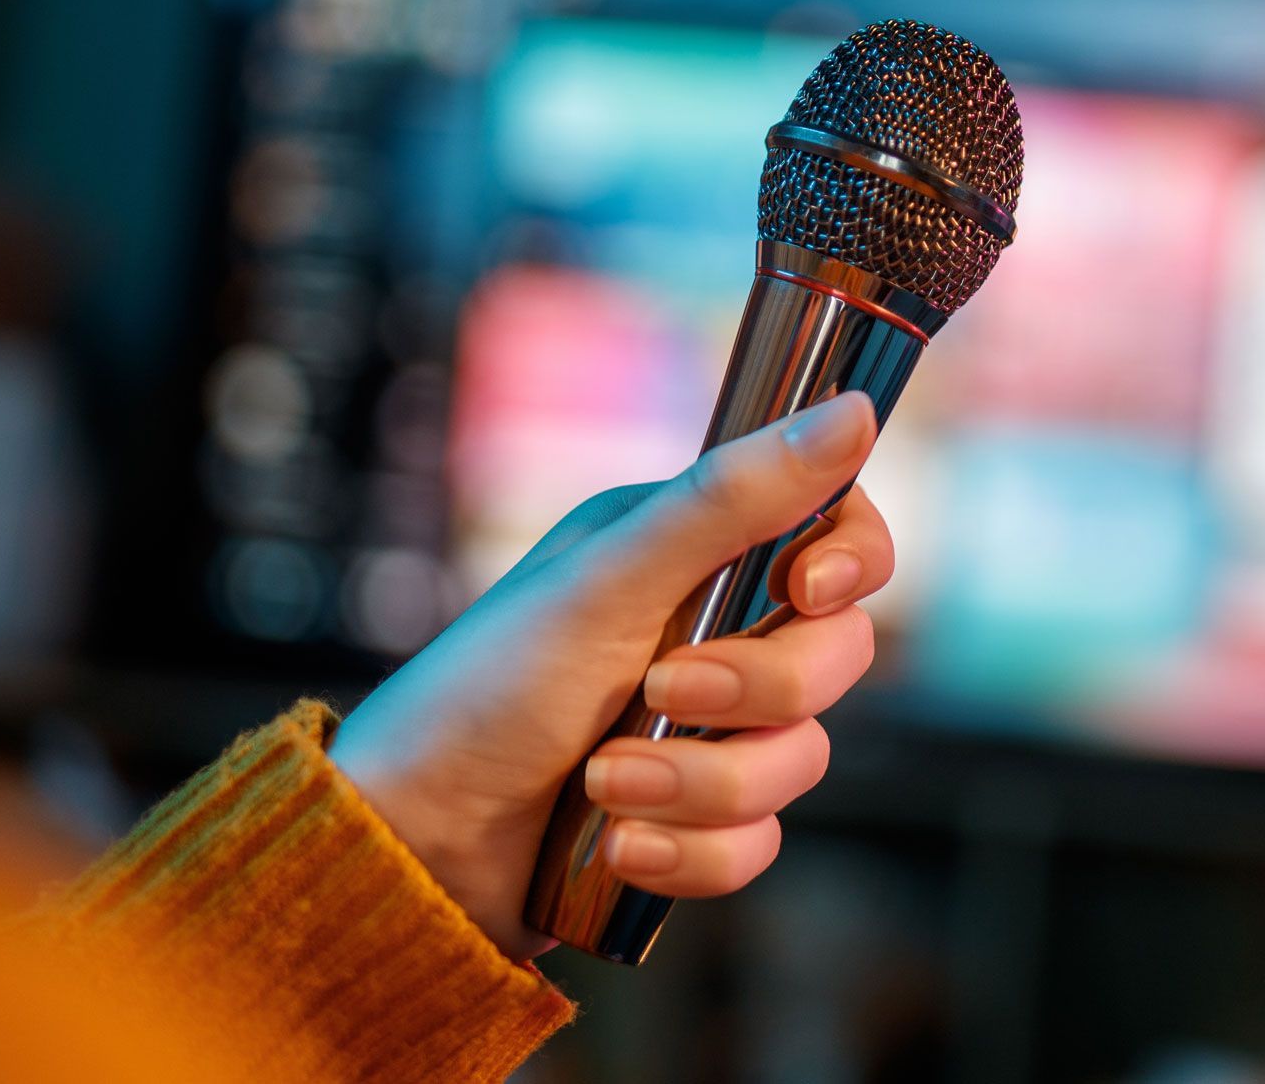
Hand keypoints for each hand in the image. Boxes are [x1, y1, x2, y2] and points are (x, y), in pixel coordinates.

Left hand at [330, 393, 890, 958]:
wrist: (410, 843)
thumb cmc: (487, 688)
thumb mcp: (611, 581)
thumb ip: (734, 498)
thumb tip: (854, 411)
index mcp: (696, 551)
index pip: (837, 533)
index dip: (852, 561)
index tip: (808, 590)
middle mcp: (714, 631)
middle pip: (835, 654)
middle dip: (752, 692)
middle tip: (657, 693)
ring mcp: (710, 730)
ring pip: (799, 760)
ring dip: (703, 786)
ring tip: (603, 785)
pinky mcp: (696, 816)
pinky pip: (757, 843)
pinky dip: (689, 853)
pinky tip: (616, 844)